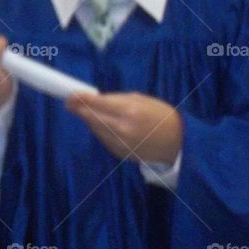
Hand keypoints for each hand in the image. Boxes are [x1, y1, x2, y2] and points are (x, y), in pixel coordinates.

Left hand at [67, 92, 182, 165]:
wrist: (178, 144)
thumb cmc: (161, 116)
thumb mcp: (142, 101)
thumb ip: (117, 100)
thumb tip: (94, 99)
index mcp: (129, 111)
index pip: (97, 104)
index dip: (81, 99)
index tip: (70, 95)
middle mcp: (122, 128)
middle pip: (91, 118)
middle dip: (79, 109)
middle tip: (69, 103)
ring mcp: (120, 143)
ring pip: (95, 129)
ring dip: (89, 120)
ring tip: (88, 112)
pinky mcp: (119, 153)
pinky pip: (103, 139)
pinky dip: (100, 131)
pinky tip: (103, 125)